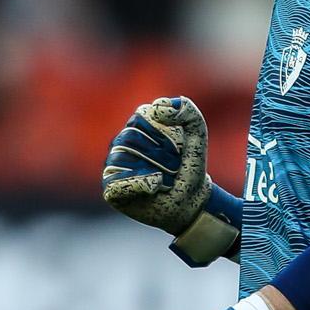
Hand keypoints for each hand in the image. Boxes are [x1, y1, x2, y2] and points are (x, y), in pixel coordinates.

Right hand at [100, 96, 239, 266]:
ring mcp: (113, 168)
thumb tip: (159, 107)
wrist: (190, 202)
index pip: (142, 114)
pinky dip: (142, 184)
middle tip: (173, 166)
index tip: (179, 146)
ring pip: (123, 156)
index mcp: (136, 128)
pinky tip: (155, 187)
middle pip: (131, 135)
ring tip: (164, 178)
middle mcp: (120, 146)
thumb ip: (189, 113)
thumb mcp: (197, 137)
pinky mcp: (112, 190)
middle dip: (159, 152)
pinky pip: (120, 182)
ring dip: (152, 168)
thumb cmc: (189, 168)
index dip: (164, 130)